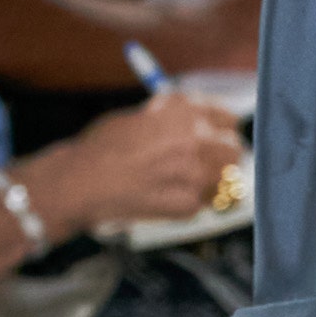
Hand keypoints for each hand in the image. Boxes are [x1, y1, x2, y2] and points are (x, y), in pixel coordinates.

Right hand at [43, 95, 244, 227]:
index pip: (226, 119)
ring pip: (226, 179)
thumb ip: (171, 118)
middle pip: (233, 149)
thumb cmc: (101, 148)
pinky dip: (190, 202)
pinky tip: (166, 197)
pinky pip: (202, 203)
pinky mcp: (188, 204)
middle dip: (223, 155)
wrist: (82, 182)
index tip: (215, 135)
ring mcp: (195, 174)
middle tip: (207, 162)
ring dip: (212, 180)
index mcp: (183, 112)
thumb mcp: (138, 117)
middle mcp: (196, 139)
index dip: (220, 129)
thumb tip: (194, 120)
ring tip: (185, 182)